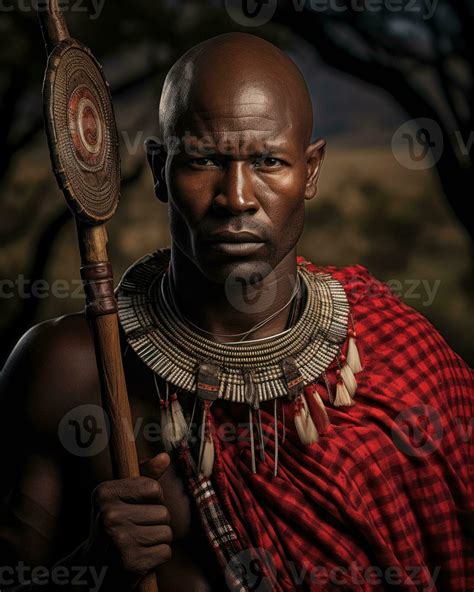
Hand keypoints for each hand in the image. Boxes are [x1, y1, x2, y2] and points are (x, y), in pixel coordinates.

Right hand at [86, 452, 171, 588]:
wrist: (92, 568)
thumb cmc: (112, 526)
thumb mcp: (121, 497)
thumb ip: (144, 476)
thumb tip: (164, 456)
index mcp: (105, 493)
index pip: (153, 488)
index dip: (154, 498)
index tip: (139, 506)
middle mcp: (109, 515)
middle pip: (163, 512)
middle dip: (156, 522)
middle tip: (136, 529)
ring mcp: (120, 540)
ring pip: (167, 532)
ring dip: (158, 539)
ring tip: (138, 542)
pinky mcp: (131, 563)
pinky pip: (165, 552)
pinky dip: (157, 556)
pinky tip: (140, 556)